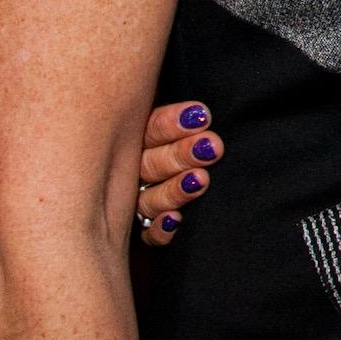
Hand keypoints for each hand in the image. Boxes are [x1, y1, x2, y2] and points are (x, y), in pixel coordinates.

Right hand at [135, 102, 221, 246]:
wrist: (155, 197)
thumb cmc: (180, 137)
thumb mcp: (169, 118)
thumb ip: (180, 112)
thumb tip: (197, 104)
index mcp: (135, 137)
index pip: (149, 128)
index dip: (171, 123)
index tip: (200, 116)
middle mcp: (129, 171)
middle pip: (150, 164)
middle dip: (181, 154)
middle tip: (211, 147)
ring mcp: (131, 203)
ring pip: (148, 199)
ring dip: (174, 190)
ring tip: (200, 180)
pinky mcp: (140, 234)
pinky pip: (146, 235)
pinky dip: (160, 229)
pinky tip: (175, 219)